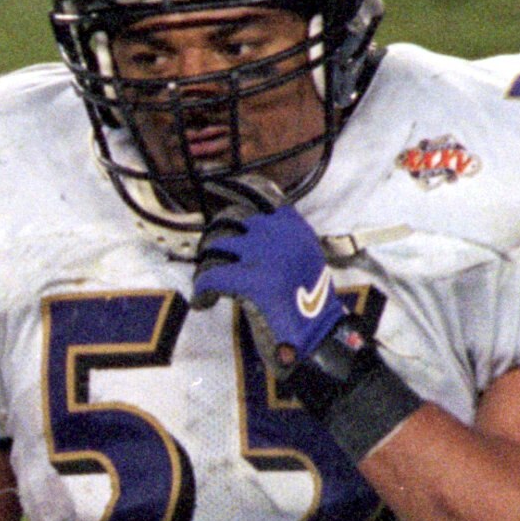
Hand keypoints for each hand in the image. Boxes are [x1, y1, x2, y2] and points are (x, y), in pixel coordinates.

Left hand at [193, 181, 349, 366]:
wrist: (318, 336)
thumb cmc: (304, 303)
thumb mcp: (298, 257)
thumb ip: (276, 239)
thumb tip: (238, 225)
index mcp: (293, 226)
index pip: (261, 192)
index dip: (234, 187)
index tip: (215, 184)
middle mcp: (281, 233)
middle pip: (228, 219)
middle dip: (213, 239)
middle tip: (210, 261)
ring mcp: (267, 255)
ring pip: (214, 246)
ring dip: (205, 266)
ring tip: (209, 286)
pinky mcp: (253, 281)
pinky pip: (209, 277)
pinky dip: (201, 292)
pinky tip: (204, 303)